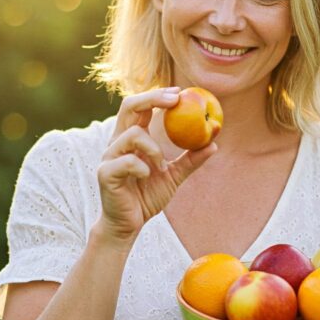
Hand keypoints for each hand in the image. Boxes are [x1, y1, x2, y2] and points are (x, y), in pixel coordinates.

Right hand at [94, 87, 216, 247]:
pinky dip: (143, 166)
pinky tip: (148, 176)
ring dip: (154, 147)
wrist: (128, 225)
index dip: (158, 96)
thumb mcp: (173, 176)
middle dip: (152, 98)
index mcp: (130, 139)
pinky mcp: (106, 174)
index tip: (180, 93)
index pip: (140, 107)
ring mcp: (109, 157)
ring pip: (132, 134)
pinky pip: (127, 161)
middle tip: (175, 100)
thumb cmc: (146, 198)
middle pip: (129, 106)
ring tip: (161, 164)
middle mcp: (117, 143)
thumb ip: (190, 160)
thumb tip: (214, 144)